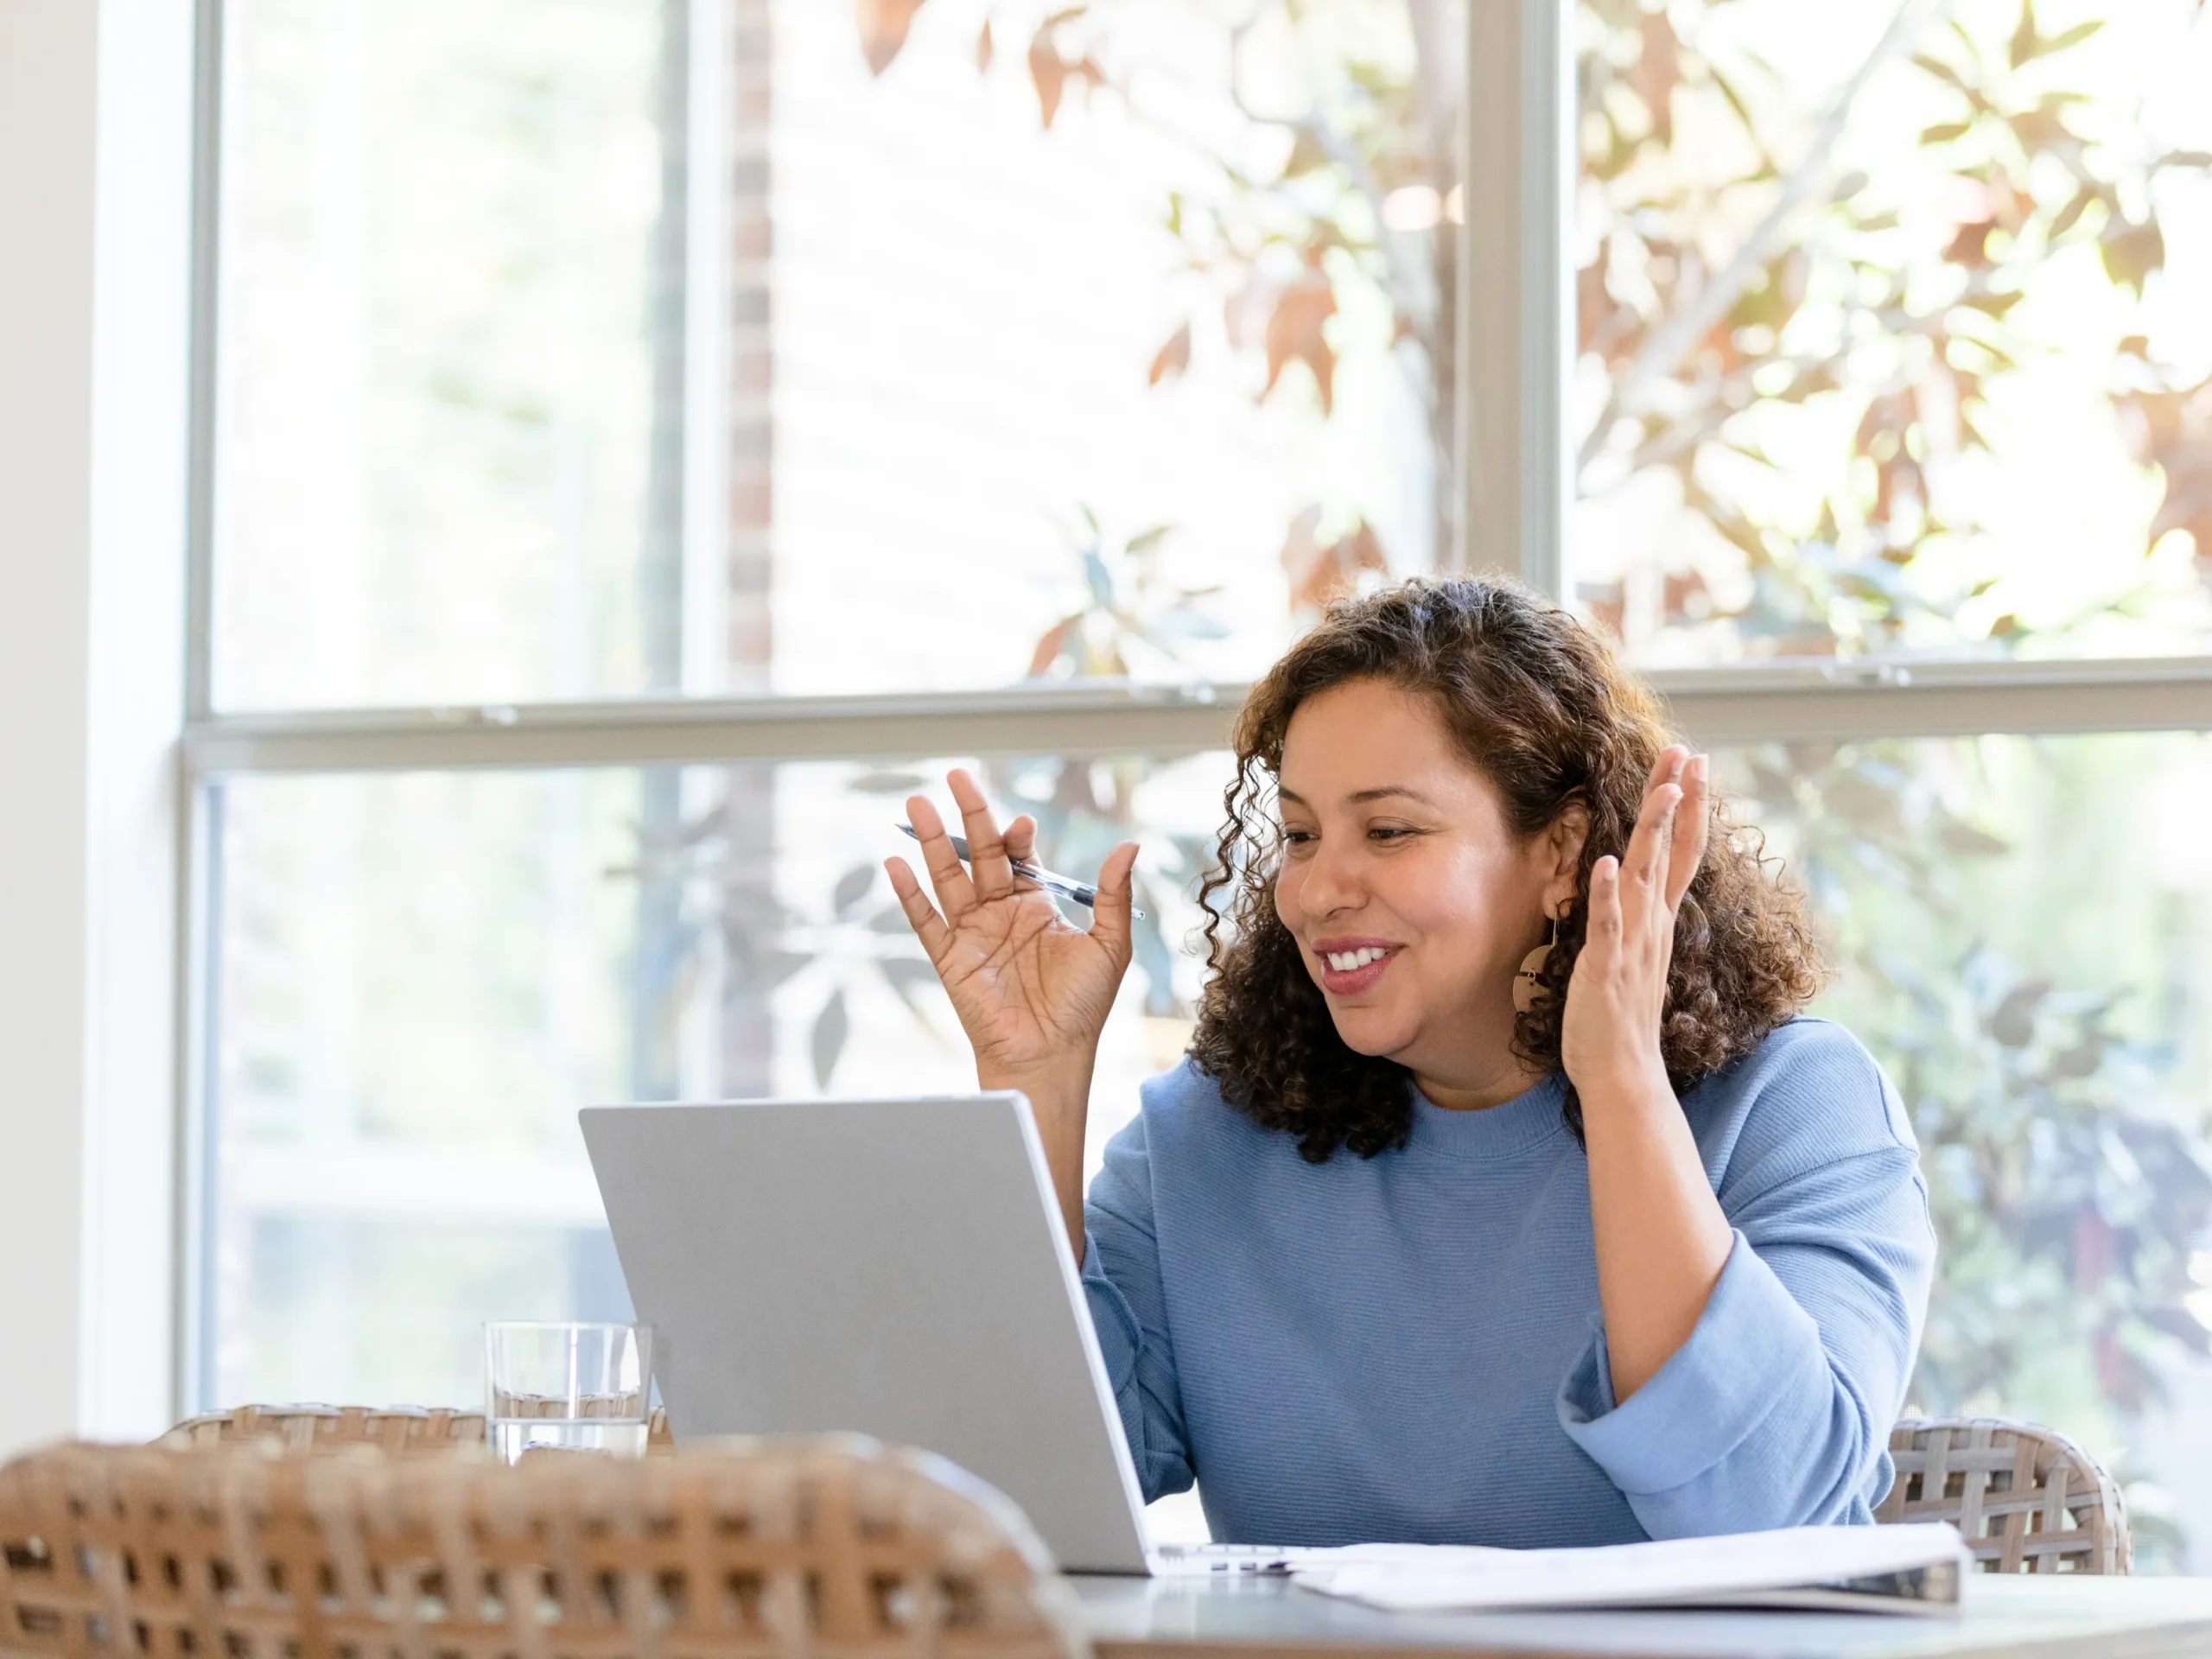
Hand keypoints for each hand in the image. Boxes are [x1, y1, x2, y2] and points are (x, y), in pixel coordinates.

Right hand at [885, 769, 1138, 1089]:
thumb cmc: (1082, 1007)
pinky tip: (896, 862)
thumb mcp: (1109, 945)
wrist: (1051, 1055)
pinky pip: (925, 919)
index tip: (1020, 823)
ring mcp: (972, 933)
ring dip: (932, 841)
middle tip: (957, 776)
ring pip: (948, 876)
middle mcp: (1001, 913)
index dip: (1017, 835)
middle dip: (969, 816)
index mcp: (1037, 906)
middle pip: (981, 854)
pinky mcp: (949, 958)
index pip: (1020, 855)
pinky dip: (909, 892)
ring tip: (917, 804)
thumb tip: (1130, 844)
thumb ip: (1112, 894)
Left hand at [1560, 746, 1709, 1099]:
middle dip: (1678, 802)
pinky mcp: (1606, 969)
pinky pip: (1608, 927)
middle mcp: (1651, 926)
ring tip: (1663, 790)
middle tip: (1687, 753)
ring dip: (1653, 834)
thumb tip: (1632, 877)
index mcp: (1656, 920)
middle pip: (1670, 852)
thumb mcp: (1631, 951)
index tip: (1693, 763)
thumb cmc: (1620, 1014)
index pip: (1679, 852)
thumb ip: (1635, 914)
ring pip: (1645, 879)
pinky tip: (1607, 863)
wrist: (1621, 1072)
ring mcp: (1632, 946)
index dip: (1687, 807)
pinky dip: (1608, 895)